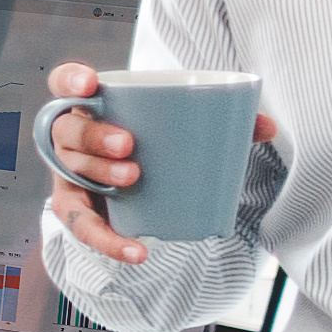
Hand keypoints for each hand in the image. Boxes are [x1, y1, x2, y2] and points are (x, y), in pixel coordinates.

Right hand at [37, 60, 280, 264]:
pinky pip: (82, 226)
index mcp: (92, 105)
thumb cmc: (159, 143)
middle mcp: (71, 136)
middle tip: (128, 144)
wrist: (140, 182)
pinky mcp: (78, 207)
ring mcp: (70, 171)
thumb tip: (267, 127)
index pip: (64, 83)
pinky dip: (108, 240)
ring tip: (134, 178)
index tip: (90, 86)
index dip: (71, 81)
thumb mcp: (182, 127)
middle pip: (67, 130)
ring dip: (99, 173)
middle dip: (93, 136)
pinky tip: (137, 251)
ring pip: (72, 170)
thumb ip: (223, 121)